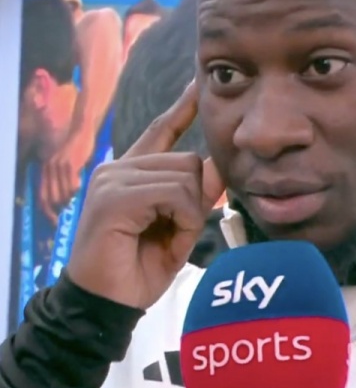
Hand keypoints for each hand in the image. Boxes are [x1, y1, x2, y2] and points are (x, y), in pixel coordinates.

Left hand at [39, 129, 94, 222]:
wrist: (81, 132)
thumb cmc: (75, 148)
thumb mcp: (63, 164)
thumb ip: (59, 179)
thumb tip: (63, 200)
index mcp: (44, 170)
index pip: (41, 197)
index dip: (46, 212)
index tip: (54, 221)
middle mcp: (48, 169)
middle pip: (52, 199)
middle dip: (60, 207)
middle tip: (67, 210)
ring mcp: (58, 168)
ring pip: (64, 194)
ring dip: (71, 197)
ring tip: (75, 191)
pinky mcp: (70, 165)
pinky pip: (73, 186)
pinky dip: (77, 188)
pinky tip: (80, 182)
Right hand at [66, 82, 224, 309]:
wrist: (108, 303)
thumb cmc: (141, 267)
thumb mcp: (180, 225)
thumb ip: (197, 193)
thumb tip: (217, 164)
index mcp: (132, 170)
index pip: (162, 130)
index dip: (183, 108)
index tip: (196, 84)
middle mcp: (119, 166)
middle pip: (188, 160)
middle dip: (195, 200)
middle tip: (174, 232)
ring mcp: (113, 178)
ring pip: (184, 176)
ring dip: (188, 213)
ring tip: (164, 236)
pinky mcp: (114, 195)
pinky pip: (172, 193)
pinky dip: (181, 218)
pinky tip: (162, 236)